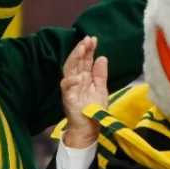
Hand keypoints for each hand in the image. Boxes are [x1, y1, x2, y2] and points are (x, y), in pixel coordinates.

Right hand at [59, 35, 109, 149]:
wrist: (89, 129)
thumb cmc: (93, 110)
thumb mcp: (101, 89)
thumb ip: (100, 74)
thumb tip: (102, 57)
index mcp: (84, 78)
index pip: (85, 60)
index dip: (89, 49)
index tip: (94, 39)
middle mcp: (76, 81)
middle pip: (76, 62)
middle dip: (81, 50)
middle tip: (87, 39)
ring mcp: (71, 89)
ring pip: (69, 70)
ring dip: (75, 59)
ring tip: (82, 49)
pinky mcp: (68, 99)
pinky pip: (67, 87)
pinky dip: (72, 81)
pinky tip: (79, 76)